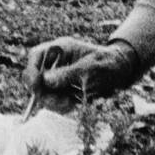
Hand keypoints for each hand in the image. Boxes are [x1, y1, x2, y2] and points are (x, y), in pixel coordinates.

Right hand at [22, 36, 141, 106]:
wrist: (122, 72)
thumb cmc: (108, 64)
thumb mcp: (90, 69)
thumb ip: (67, 74)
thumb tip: (44, 80)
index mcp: (61, 49)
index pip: (36, 56)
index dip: (31, 70)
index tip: (36, 86)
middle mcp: (56, 62)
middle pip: (36, 77)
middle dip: (44, 91)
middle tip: (60, 100)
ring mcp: (58, 76)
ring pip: (44, 92)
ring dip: (54, 101)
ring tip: (71, 103)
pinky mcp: (63, 89)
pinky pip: (55, 100)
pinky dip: (62, 105)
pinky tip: (75, 104)